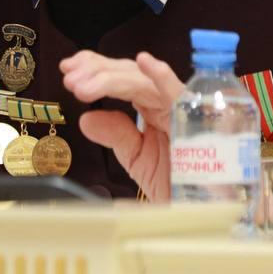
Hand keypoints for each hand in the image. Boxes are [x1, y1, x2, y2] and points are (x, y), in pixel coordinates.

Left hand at [59, 50, 184, 202]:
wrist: (204, 211)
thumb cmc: (180, 185)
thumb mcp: (139, 159)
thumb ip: (116, 135)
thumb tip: (85, 118)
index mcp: (154, 108)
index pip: (123, 79)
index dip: (96, 69)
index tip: (68, 68)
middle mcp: (167, 102)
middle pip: (131, 74)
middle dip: (98, 71)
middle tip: (70, 76)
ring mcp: (184, 108)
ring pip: (146, 82)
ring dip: (112, 79)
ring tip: (83, 85)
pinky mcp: (199, 121)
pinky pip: (182, 96)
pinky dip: (164, 78)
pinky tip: (144, 63)